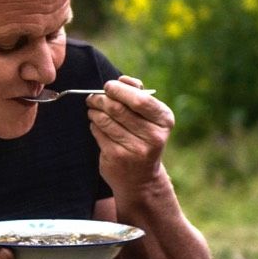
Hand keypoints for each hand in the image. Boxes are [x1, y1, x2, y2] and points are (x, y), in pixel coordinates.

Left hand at [88, 76, 174, 192]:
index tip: (108, 86)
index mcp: (164, 121)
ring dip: (95, 111)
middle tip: (92, 97)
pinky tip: (96, 125)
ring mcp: (135, 149)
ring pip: (106, 120)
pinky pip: (99, 133)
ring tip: (92, 109)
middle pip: (119, 109)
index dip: (120, 90)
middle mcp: (153, 136)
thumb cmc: (144, 138)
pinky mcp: (116, 157)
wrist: (141, 178)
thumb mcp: (150, 118)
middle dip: (101, 99)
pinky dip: (94, 125)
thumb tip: (123, 79)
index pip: (141, 100)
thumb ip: (138, 95)